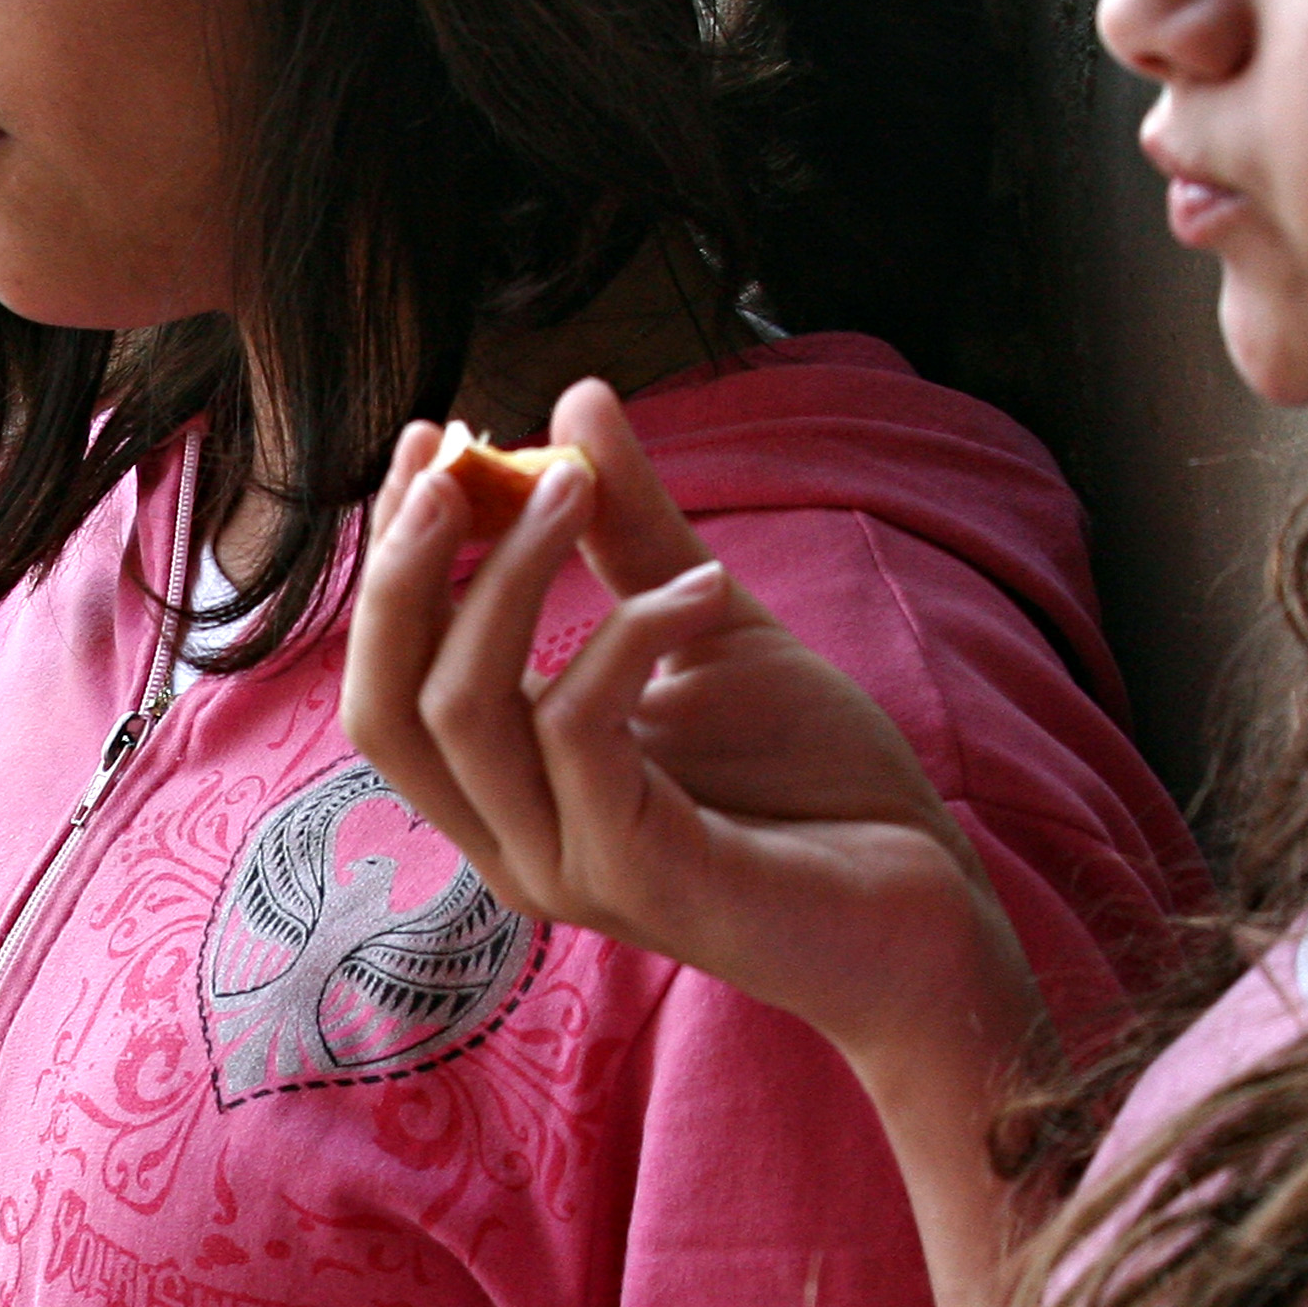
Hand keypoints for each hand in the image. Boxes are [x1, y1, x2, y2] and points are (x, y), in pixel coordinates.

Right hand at [345, 380, 1038, 1067]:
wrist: (925, 907)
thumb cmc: (818, 785)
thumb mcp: (712, 626)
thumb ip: (634, 532)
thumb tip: (574, 399)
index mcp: (504, 788)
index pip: (388, 677)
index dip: (391, 558)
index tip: (431, 439)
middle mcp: (507, 837)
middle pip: (382, 703)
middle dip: (402, 569)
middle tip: (458, 455)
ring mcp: (560, 864)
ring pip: (459, 710)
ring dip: (510, 575)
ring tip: (578, 484)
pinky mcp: (631, 876)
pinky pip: (574, 734)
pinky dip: (624, 635)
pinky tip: (702, 588)